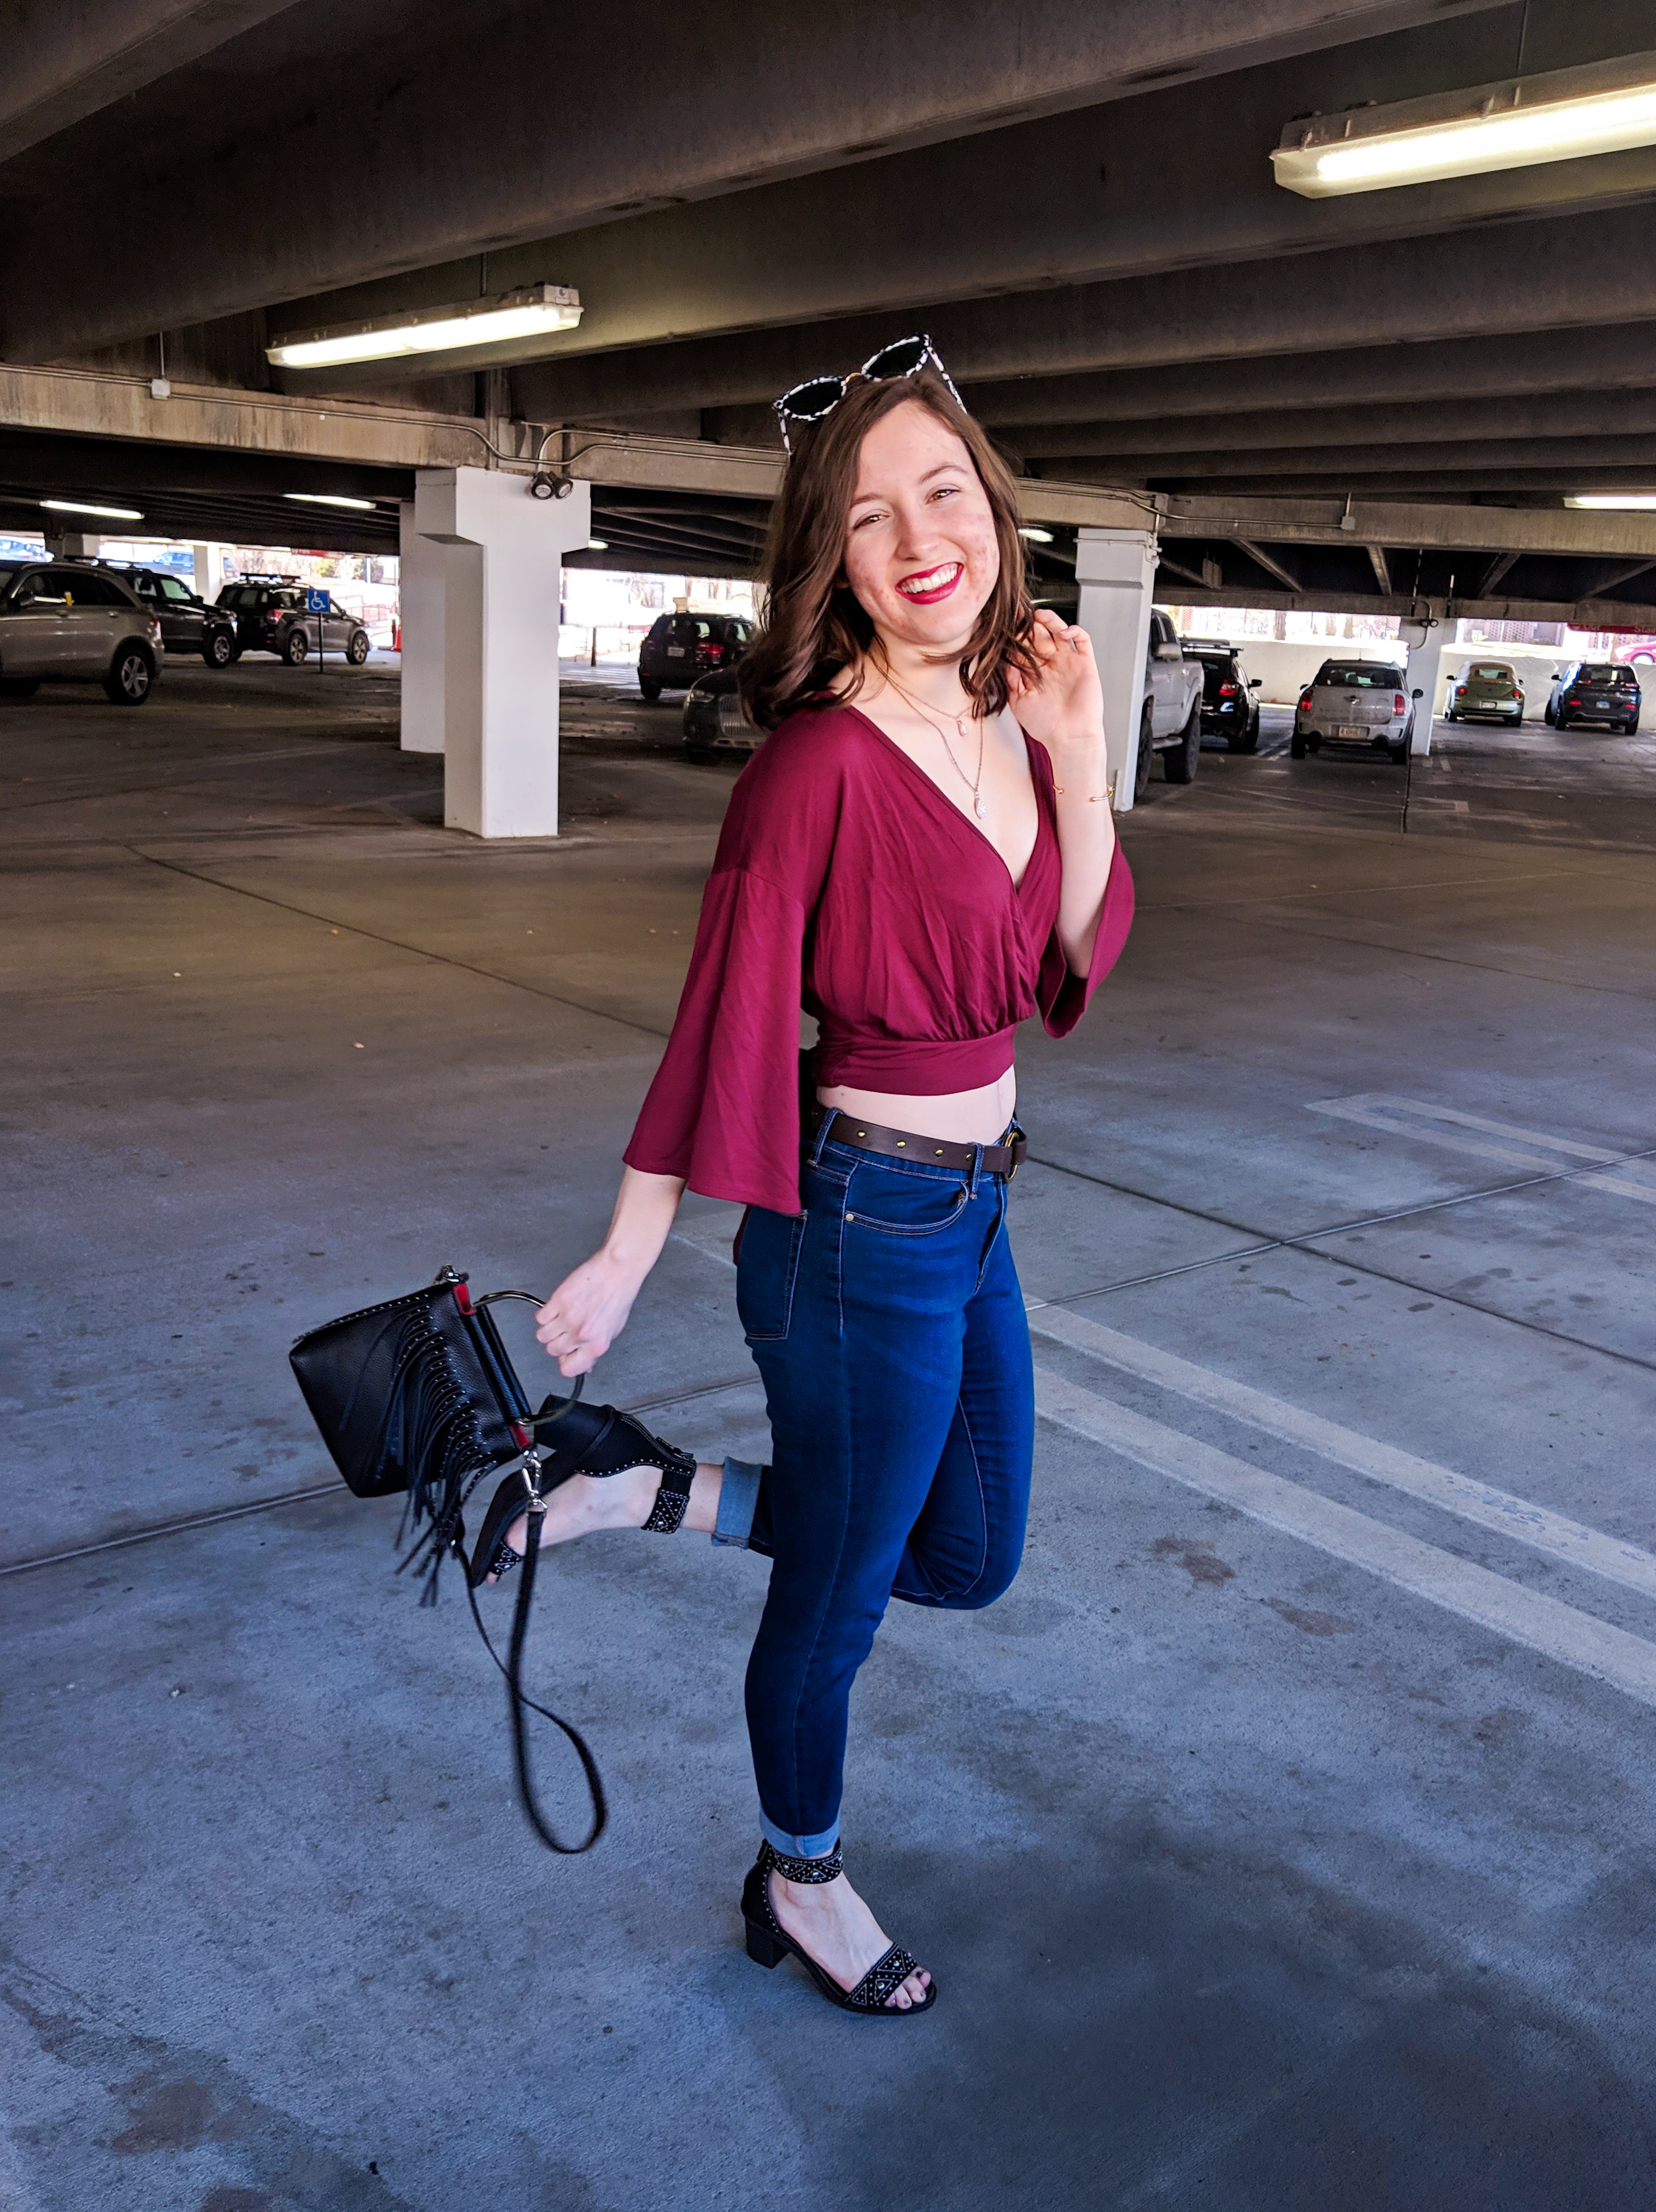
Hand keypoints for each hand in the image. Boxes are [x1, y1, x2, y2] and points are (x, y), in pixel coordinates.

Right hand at [534, 1249, 643, 1375]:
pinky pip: (540, 1317)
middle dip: (558, 1342)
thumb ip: (594, 1349)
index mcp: (597, 1345)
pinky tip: (557, 1308)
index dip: (565, 1362)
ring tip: (562, 1317)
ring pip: (542, 1335)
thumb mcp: (613, 1331)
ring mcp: (568, 1318)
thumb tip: (584, 1365)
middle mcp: (581, 1334)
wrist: (617, 1270)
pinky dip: (545, 1313)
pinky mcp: (558, 1301)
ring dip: (549, 1328)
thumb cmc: (618, 1297)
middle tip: (566, 1330)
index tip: (565, 1355)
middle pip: (552, 1351)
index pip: (569, 1369)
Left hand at [1005, 606, 1103, 750]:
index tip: (1006, 627)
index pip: (1024, 647)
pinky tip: (1063, 631)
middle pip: (1040, 635)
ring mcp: (1068, 662)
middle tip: (1021, 617)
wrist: (1069, 737)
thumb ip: (1010, 678)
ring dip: (1050, 620)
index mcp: (1034, 672)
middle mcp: (1051, 665)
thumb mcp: (1018, 700)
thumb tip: (1003, 657)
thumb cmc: (1045, 725)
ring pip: (1059, 632)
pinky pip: (1082, 640)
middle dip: (1030, 625)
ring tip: (1039, 615)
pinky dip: (1074, 630)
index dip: (1016, 636)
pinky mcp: (1085, 663)